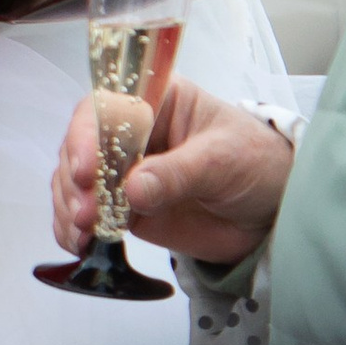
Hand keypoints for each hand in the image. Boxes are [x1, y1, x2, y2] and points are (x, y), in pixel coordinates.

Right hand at [51, 78, 290, 264]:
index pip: (105, 107)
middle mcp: (131, 132)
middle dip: (75, 181)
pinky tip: (79, 243)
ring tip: (82, 234)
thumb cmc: (256, 162)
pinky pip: (89, 214)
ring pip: (76, 182)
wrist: (275, 209)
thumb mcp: (223, 160)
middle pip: (81, 146)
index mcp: (154, 101)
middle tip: (87, 214)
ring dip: (70, 207)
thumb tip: (132, 190)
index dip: (86, 135)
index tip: (87, 171)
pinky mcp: (125, 206)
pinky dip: (75, 229)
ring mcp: (124, 171)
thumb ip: (179, 173)